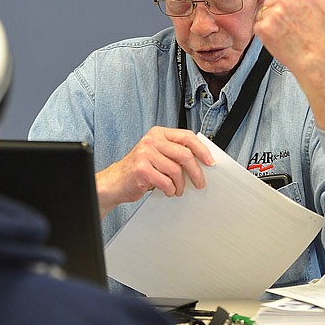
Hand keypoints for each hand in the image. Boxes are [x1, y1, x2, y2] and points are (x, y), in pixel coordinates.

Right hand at [95, 127, 214, 216]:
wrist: (115, 182)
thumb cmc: (138, 170)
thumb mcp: (157, 155)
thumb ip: (174, 153)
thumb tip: (201, 161)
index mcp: (158, 133)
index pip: (186, 136)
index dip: (202, 149)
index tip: (210, 161)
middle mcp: (151, 140)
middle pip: (184, 154)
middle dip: (196, 172)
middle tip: (200, 183)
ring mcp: (145, 153)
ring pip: (176, 170)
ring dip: (180, 185)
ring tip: (177, 189)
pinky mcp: (141, 169)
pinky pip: (166, 181)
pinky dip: (170, 189)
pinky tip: (167, 191)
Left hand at [254, 0, 324, 71]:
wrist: (316, 59)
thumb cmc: (322, 35)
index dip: (283, 2)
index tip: (290, 14)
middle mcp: (287, 0)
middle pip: (269, 0)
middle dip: (275, 12)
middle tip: (289, 26)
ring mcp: (274, 14)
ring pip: (262, 13)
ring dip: (269, 23)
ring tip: (285, 33)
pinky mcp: (264, 28)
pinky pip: (256, 26)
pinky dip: (263, 34)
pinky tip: (277, 38)